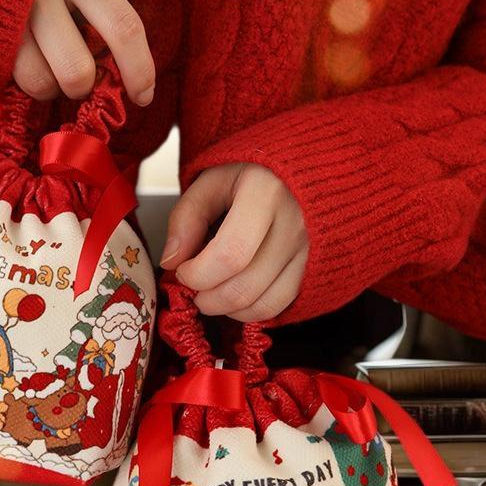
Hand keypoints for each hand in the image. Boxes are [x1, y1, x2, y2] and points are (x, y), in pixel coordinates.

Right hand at [13, 0, 154, 104]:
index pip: (123, 27)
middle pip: (77, 70)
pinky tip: (19, 60)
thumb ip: (102, 18)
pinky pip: (10, 80)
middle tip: (78, 80)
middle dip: (82, 88)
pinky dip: (21, 80)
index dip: (139, 70)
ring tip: (42, 64)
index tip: (144, 96)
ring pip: (40, 82)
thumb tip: (129, 79)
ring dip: (48, 88)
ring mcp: (9, 13)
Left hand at [161, 163, 308, 321]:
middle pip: (244, 288)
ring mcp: (309, 250)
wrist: (294, 174)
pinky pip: (280, 307)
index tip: (182, 270)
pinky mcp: (313, 269)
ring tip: (212, 292)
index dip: (197, 274)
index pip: (230, 255)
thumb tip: (172, 262)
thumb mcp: (210, 182)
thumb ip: (186, 217)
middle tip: (193, 287)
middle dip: (207, 299)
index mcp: (266, 193)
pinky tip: (236, 293)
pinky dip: (250, 311)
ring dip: (227, 310)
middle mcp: (295, 224)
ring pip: (263, 305)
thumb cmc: (249, 175)